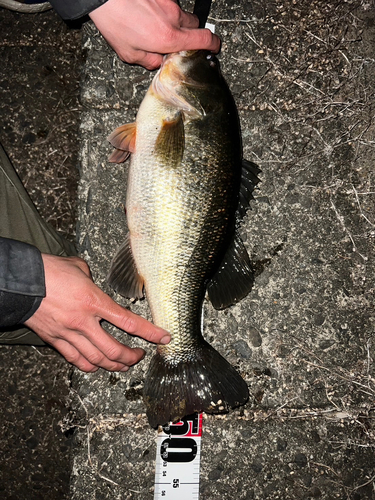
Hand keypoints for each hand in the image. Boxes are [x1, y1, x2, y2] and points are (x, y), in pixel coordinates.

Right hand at [25, 254, 169, 372]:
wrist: (21, 283)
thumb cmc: (49, 271)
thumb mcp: (79, 268)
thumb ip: (92, 279)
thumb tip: (94, 282)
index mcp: (94, 301)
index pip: (129, 322)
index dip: (150, 332)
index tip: (164, 337)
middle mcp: (84, 322)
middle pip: (115, 350)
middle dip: (132, 357)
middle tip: (140, 356)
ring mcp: (69, 334)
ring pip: (97, 360)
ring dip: (114, 366)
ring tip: (123, 365)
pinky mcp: (56, 341)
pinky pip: (76, 360)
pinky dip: (90, 366)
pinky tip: (97, 365)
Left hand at [89, 0, 220, 69]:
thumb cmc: (114, 21)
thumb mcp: (129, 53)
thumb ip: (150, 61)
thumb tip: (159, 62)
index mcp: (169, 37)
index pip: (205, 39)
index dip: (213, 45)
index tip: (213, 48)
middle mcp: (173, 17)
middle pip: (195, 25)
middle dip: (189, 34)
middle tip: (175, 41)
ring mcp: (169, 2)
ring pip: (182, 14)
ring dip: (175, 22)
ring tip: (155, 26)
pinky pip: (169, 4)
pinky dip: (162, 10)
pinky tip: (147, 14)